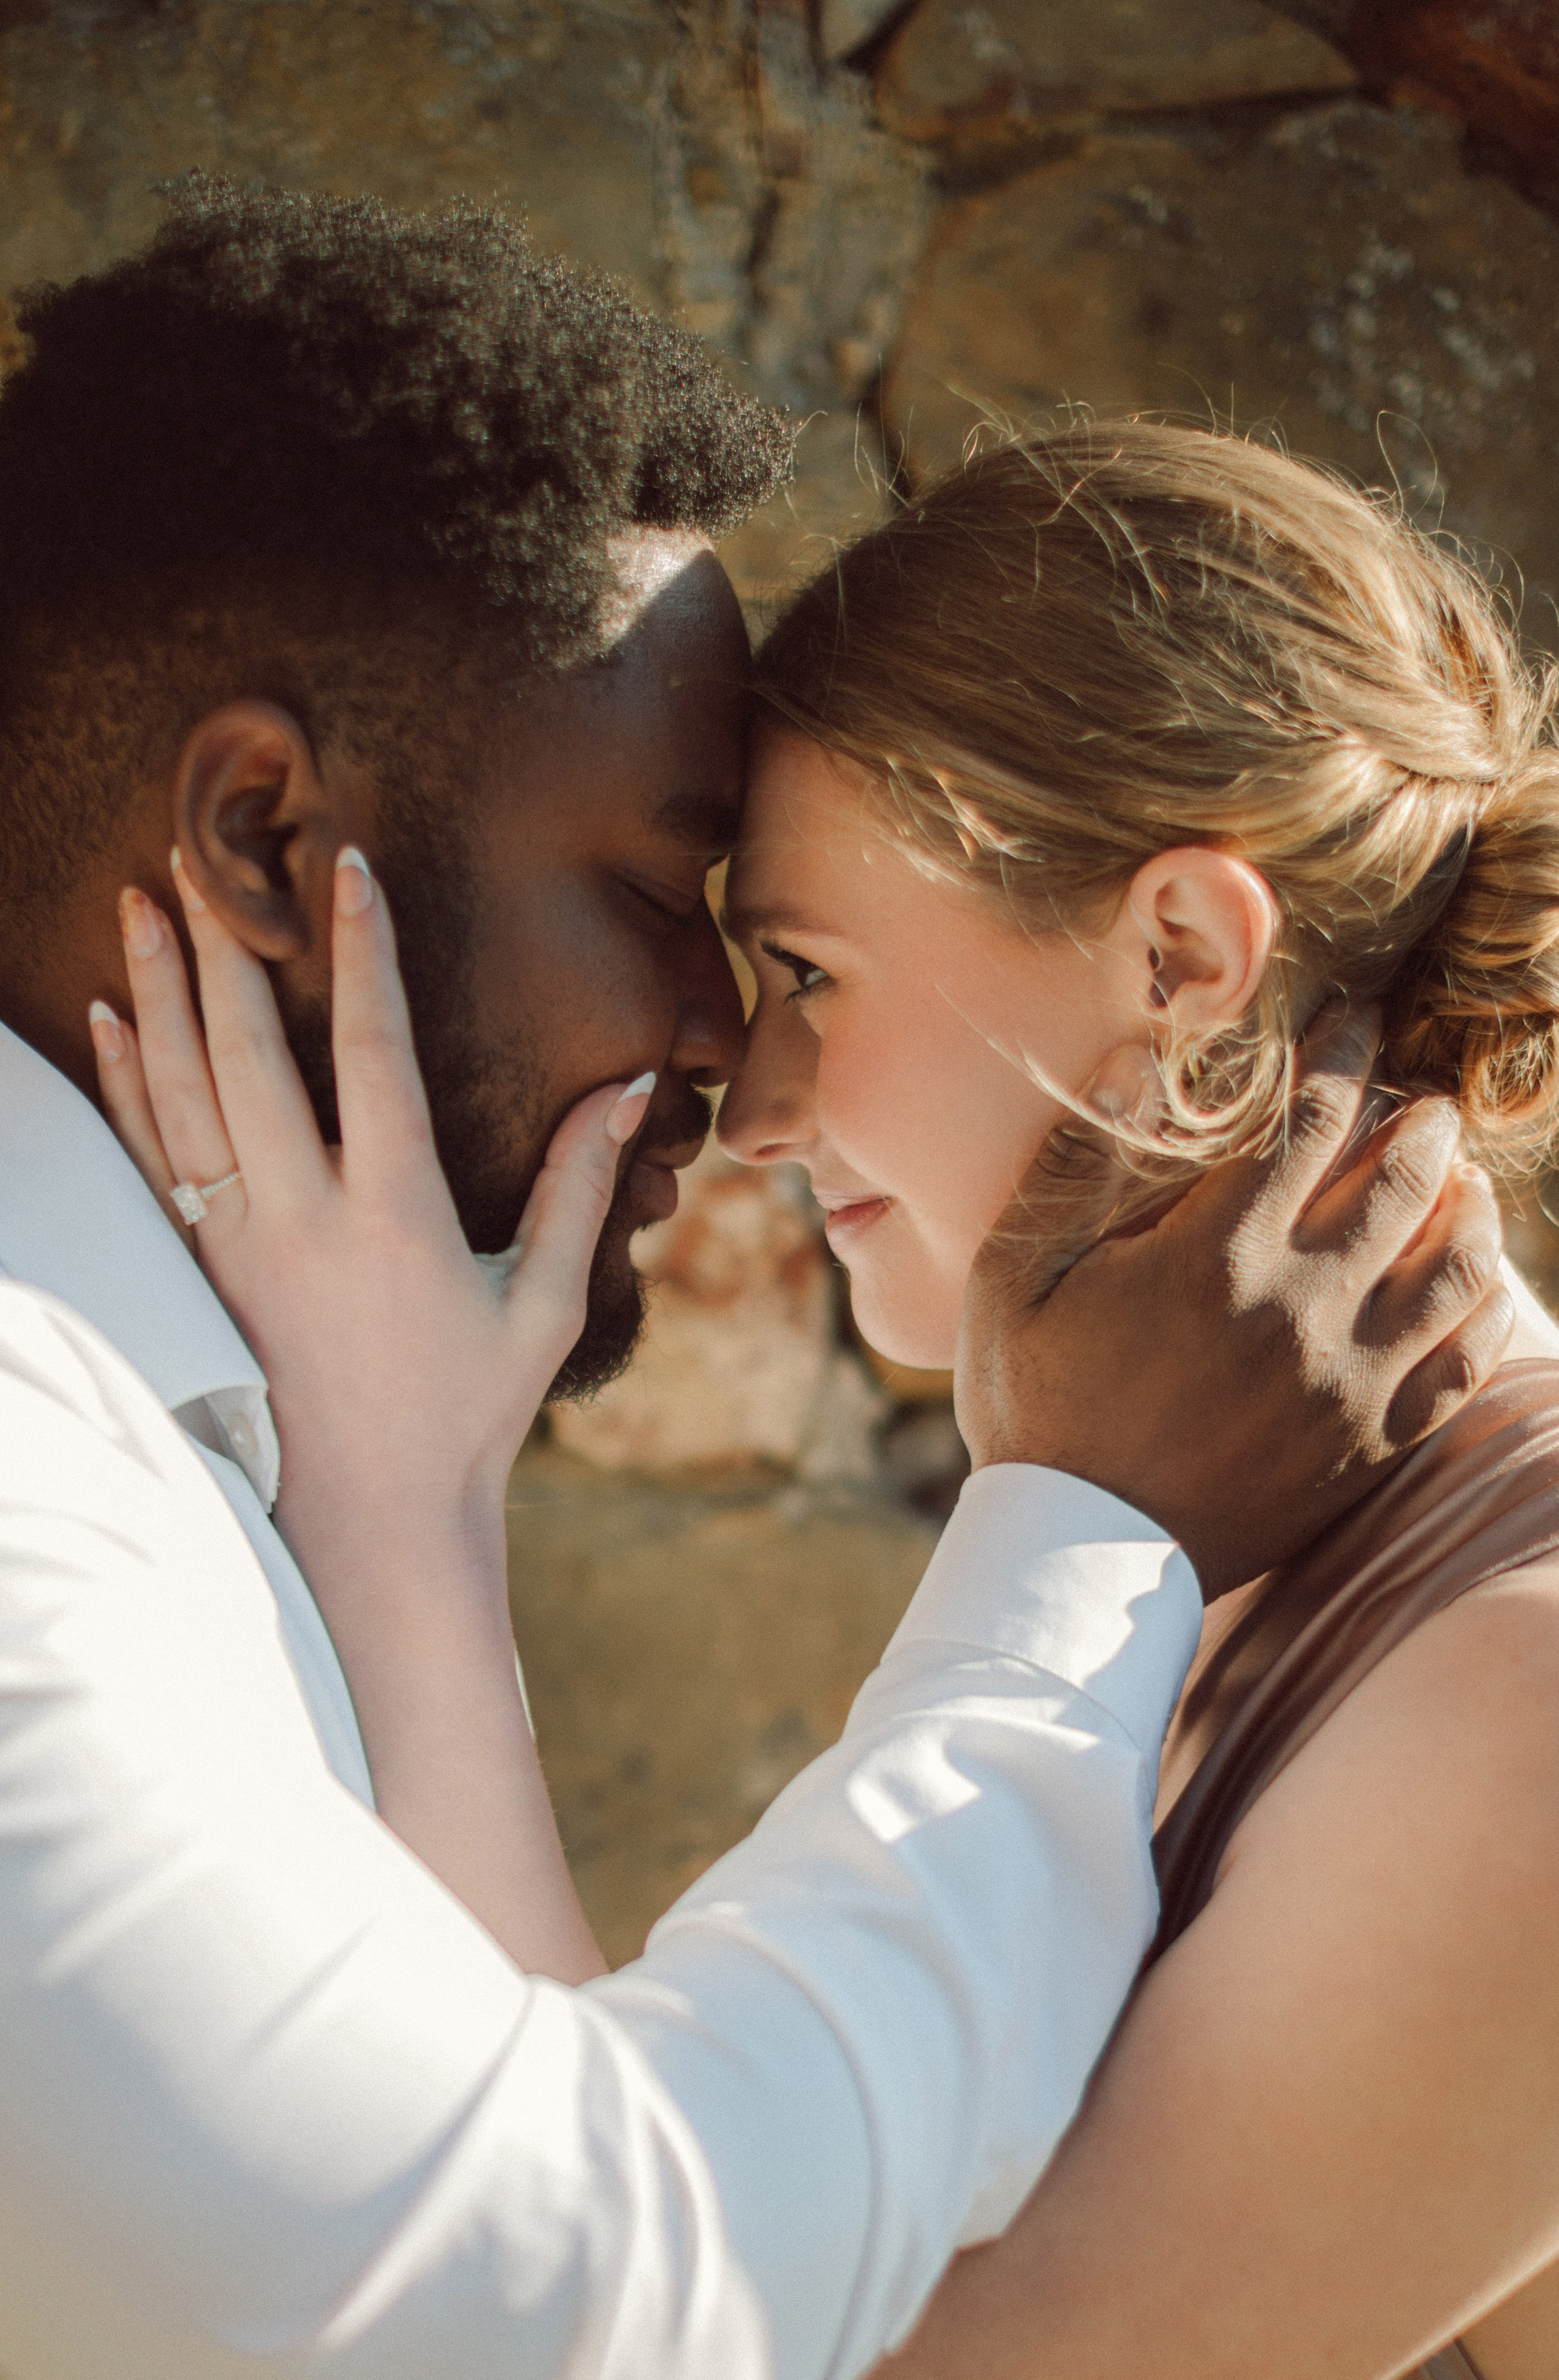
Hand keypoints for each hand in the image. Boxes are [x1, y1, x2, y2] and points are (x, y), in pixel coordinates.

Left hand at [94, 847, 649, 1547]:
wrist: (369, 1525)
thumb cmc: (469, 1415)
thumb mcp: (544, 1303)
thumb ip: (578, 1187)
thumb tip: (628, 1086)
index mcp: (395, 1218)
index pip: (372, 1054)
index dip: (362, 954)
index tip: (348, 868)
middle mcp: (304, 1223)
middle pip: (249, 1057)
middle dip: (226, 948)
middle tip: (204, 854)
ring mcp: (237, 1251)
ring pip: (182, 1097)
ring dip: (160, 994)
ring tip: (143, 901)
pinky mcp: (198, 1278)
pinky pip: (149, 1163)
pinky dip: (125, 1086)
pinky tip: (108, 1017)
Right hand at [957, 1007, 1511, 1600]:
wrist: (1077, 1559)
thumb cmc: (1035, 1408)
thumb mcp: (1014, 1276)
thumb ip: (1076, 1163)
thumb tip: (1138, 1059)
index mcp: (1218, 1253)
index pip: (1315, 1119)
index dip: (1346, 1054)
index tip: (1358, 1019)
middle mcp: (1302, 1309)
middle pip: (1403, 1181)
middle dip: (1421, 1121)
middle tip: (1423, 1097)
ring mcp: (1348, 1383)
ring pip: (1452, 1267)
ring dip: (1470, 1206)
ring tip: (1464, 1177)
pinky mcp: (1369, 1446)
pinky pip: (1463, 1367)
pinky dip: (1485, 1311)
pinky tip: (1480, 1284)